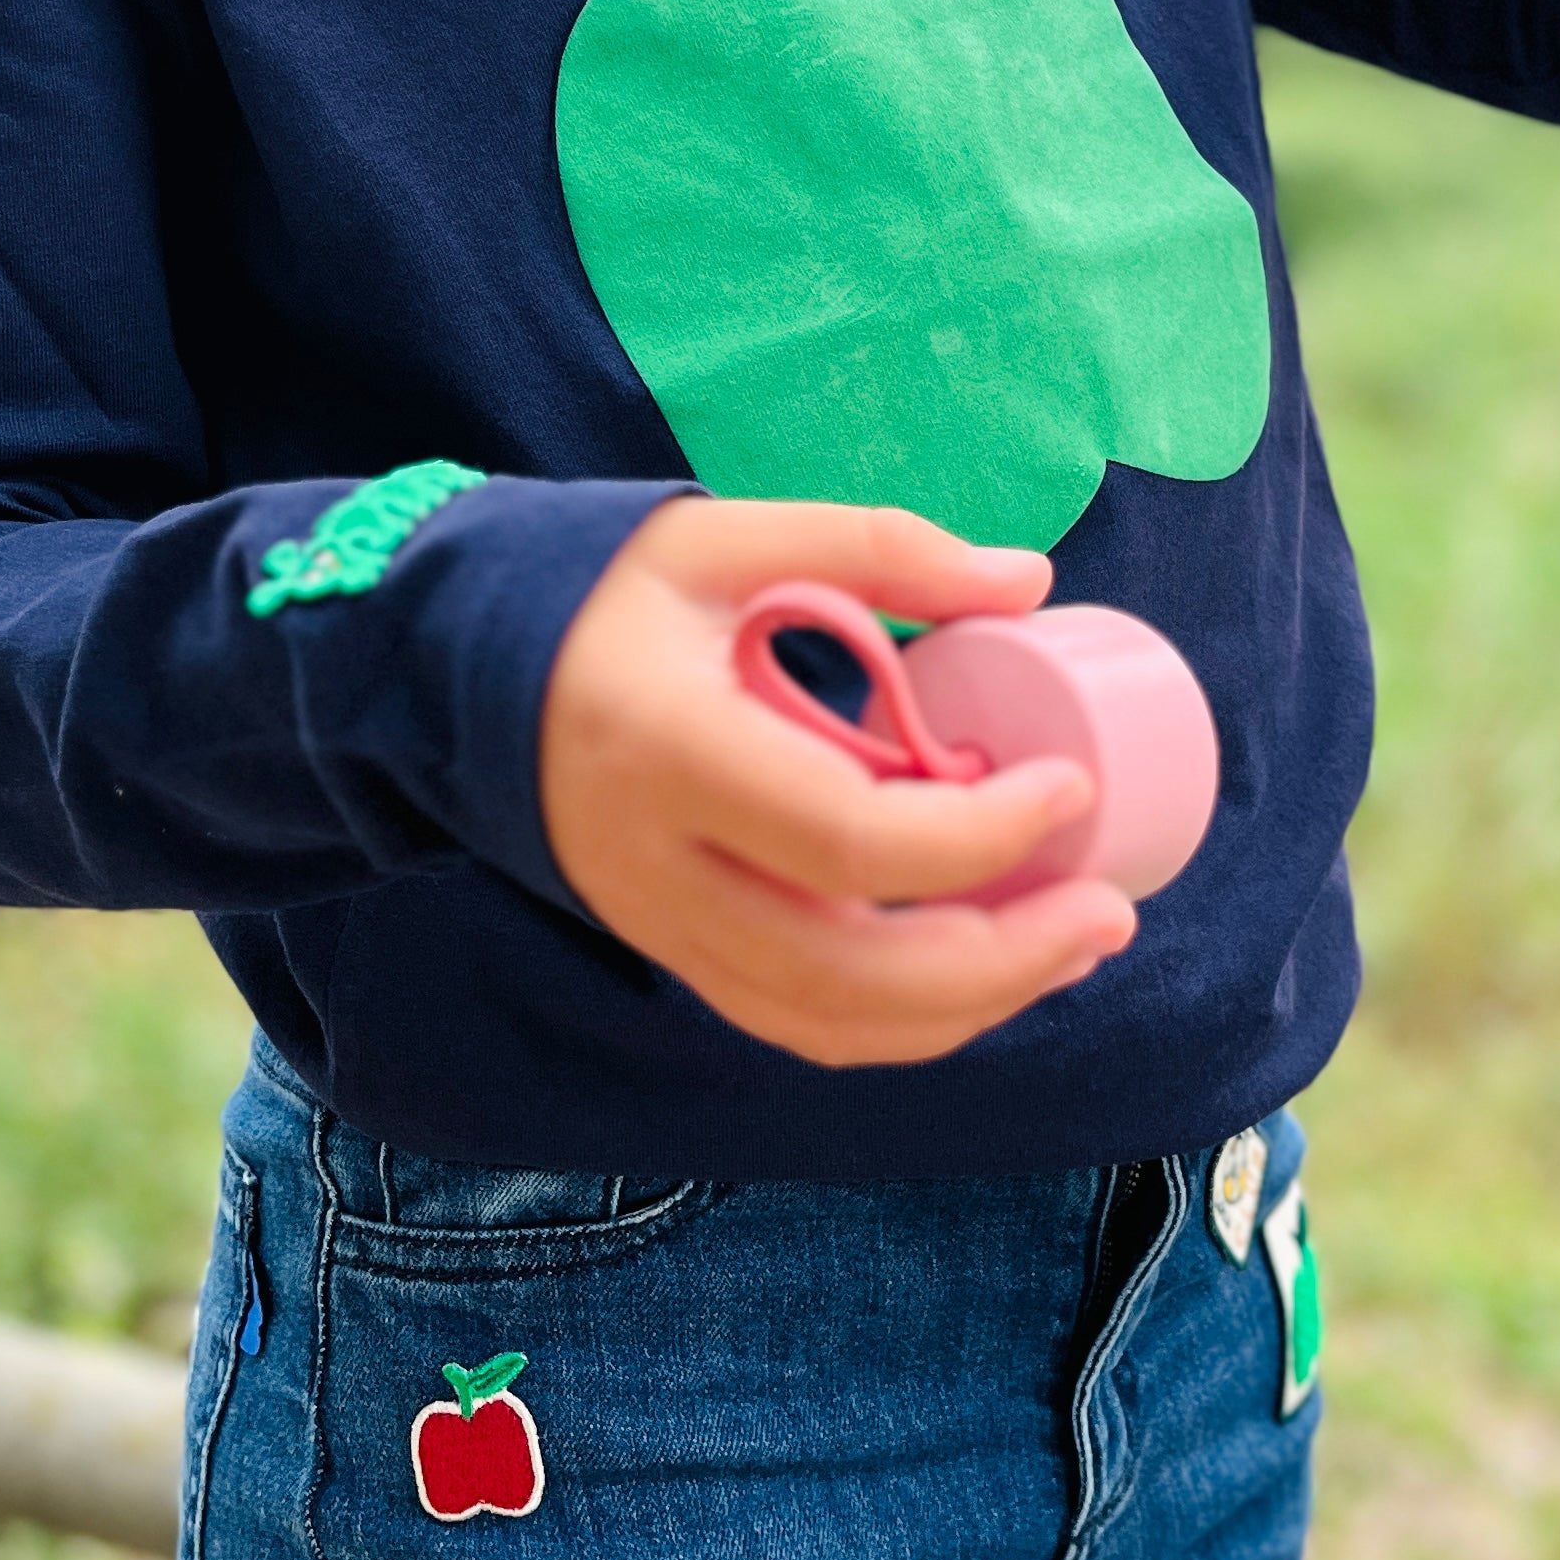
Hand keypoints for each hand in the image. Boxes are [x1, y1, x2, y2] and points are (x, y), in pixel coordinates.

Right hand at [539, 498, 1139, 1065]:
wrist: (452, 671)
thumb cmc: (603, 593)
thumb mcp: (726, 536)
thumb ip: (880, 547)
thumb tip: (1031, 582)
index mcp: (671, 751)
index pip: (848, 839)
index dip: (978, 834)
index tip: (1071, 786)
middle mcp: (660, 868)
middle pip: (848, 973)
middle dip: (1000, 960)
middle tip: (1108, 911)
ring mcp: (661, 928)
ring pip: (828, 1023)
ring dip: (969, 1006)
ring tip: (1073, 946)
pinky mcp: (674, 953)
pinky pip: (799, 1021)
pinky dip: (906, 1019)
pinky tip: (988, 969)